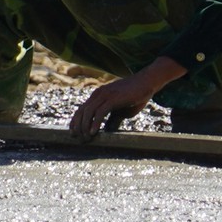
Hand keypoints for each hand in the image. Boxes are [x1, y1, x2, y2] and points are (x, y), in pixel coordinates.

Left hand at [70, 57, 185, 140]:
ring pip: (88, 112)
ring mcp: (105, 95)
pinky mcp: (113, 98)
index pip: (82, 108)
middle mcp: (99, 94)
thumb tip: (107, 129)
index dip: (76, 121)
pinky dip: (95, 123)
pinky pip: (100, 112)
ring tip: (86, 138)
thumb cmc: (136, 95)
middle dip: (78, 126)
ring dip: (85, 126)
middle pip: (82, 111)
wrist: (147, 82)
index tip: (74, 133)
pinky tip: (93, 132)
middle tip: (78, 138)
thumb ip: (112, 117)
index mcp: (98, 95)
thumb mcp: (121, 109)